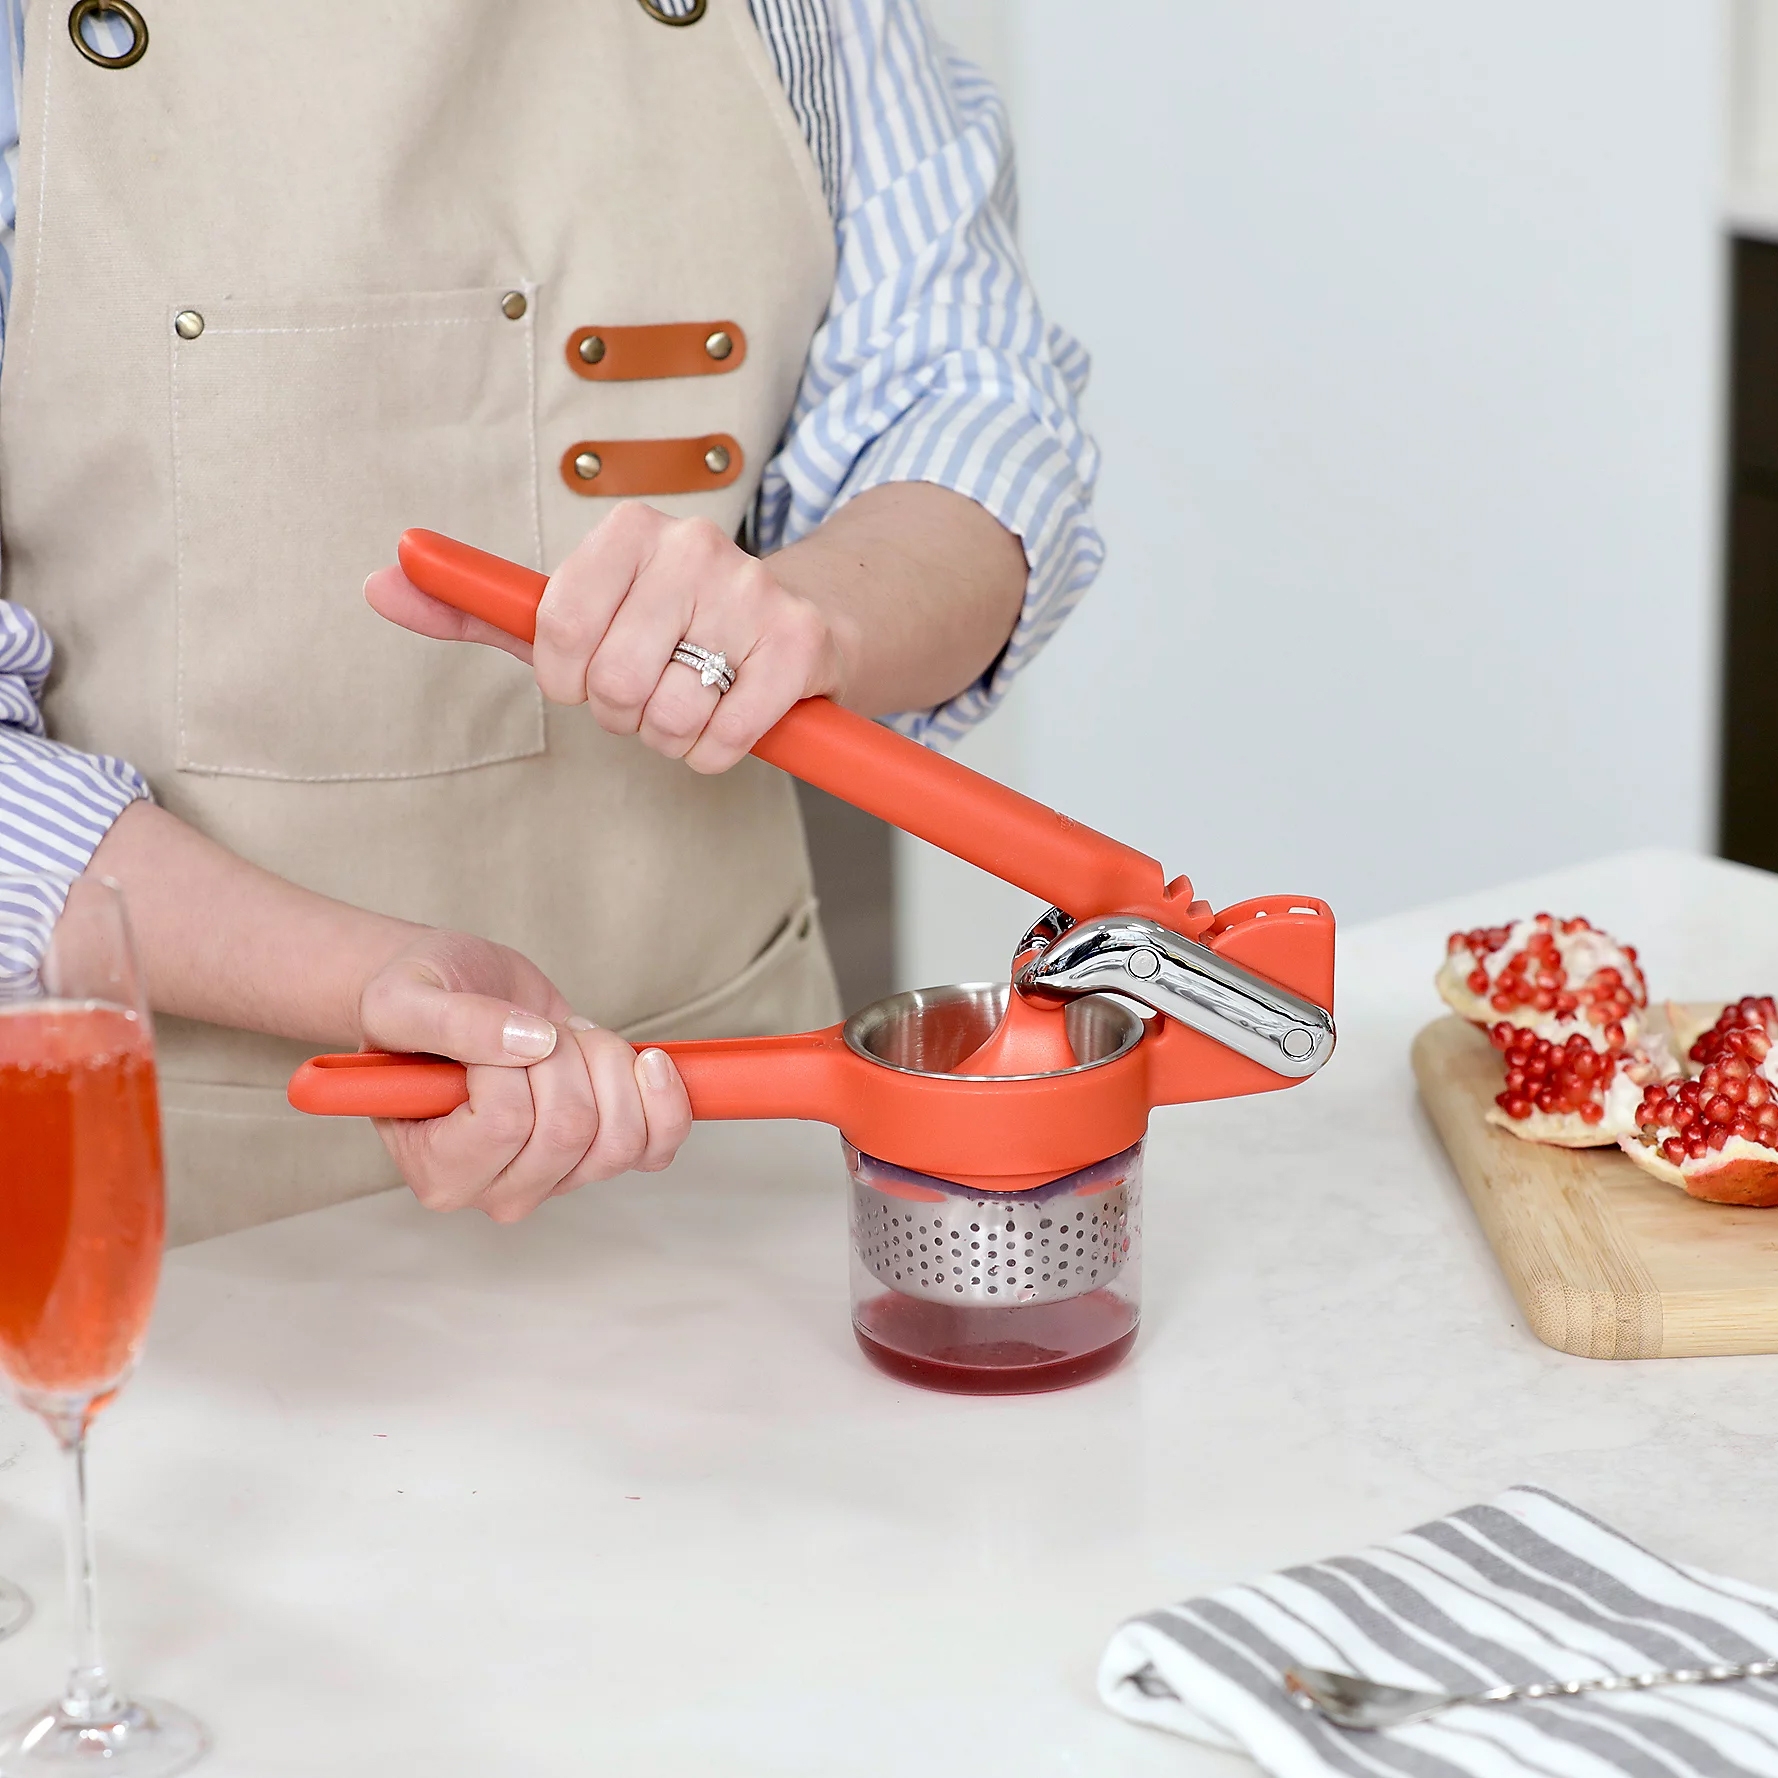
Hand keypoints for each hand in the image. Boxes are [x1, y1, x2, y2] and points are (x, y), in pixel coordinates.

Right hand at [356, 929, 691, 1221]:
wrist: (460, 995)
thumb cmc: (418, 1003)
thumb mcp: (403, 998)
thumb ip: (453, 1022)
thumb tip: (530, 1042)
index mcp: (437, 1169)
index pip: (504, 1123)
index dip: (511, 1061)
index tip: (494, 1028)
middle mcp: (497, 1190)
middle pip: (569, 1130)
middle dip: (565, 1055)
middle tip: (537, 1028)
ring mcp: (556, 1180)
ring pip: (619, 1137)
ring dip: (607, 1065)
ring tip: (570, 1039)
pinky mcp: (603, 1155)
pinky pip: (658, 1147)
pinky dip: (664, 1098)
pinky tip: (646, 1061)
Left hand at [366, 503, 852, 772]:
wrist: (809, 619)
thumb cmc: (675, 626)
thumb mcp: (577, 609)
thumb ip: (480, 605)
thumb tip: (378, 581)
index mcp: (628, 530)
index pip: (556, 632)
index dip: (570, 679)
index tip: (594, 673)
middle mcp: (691, 546)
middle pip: (615, 682)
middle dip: (627, 712)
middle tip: (656, 690)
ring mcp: (750, 592)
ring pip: (671, 715)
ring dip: (675, 736)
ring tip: (698, 703)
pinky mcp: (798, 644)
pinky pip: (728, 737)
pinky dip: (721, 750)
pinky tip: (734, 718)